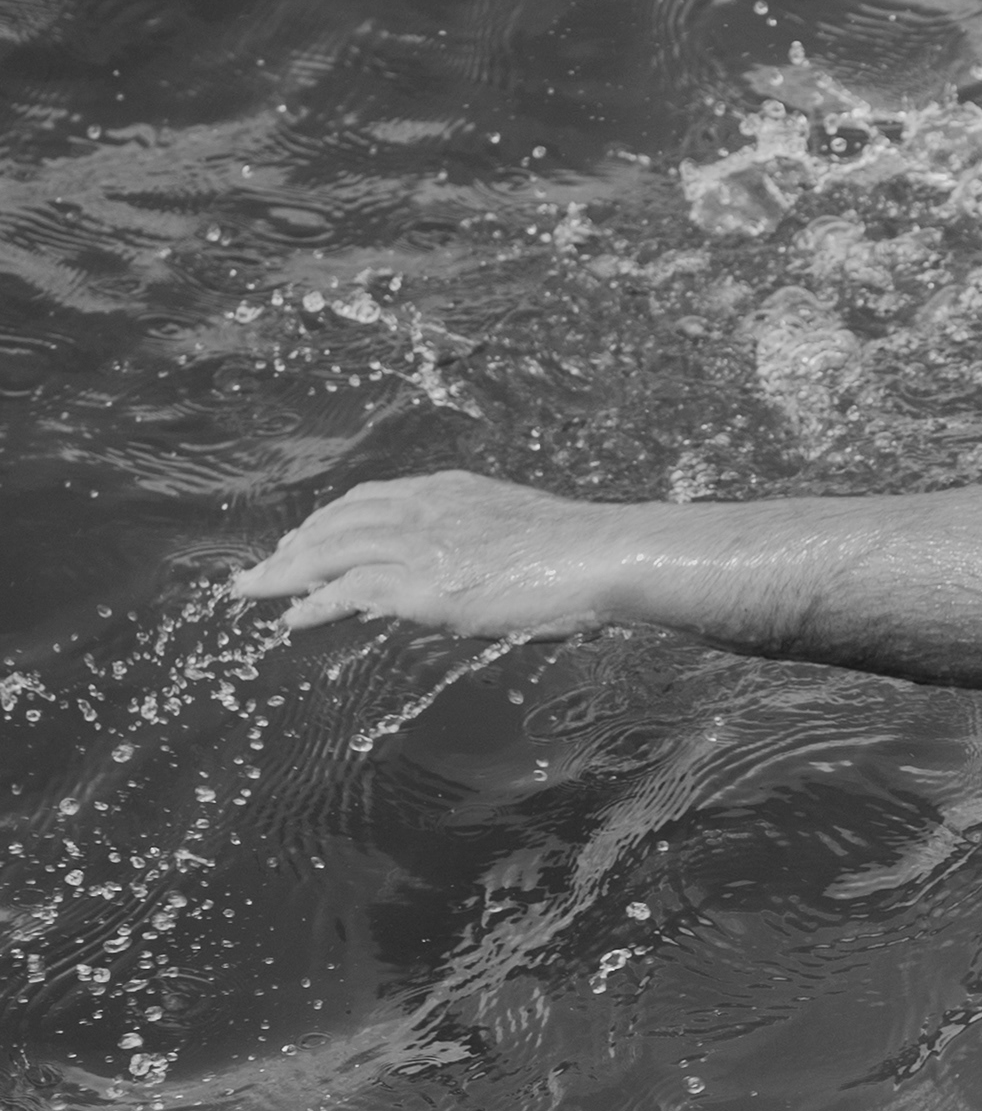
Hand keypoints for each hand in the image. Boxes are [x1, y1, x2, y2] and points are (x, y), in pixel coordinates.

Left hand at [230, 473, 627, 641]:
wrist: (599, 556)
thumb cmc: (579, 553)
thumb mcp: (516, 530)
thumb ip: (480, 540)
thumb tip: (471, 566)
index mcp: (445, 491)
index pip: (368, 500)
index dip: (329, 520)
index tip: (305, 538)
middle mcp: (422, 509)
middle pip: (336, 523)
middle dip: (293, 546)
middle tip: (262, 568)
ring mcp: (419, 545)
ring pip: (329, 553)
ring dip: (283, 573)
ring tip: (253, 591)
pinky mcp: (422, 586)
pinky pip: (348, 592)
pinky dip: (313, 604)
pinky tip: (290, 618)